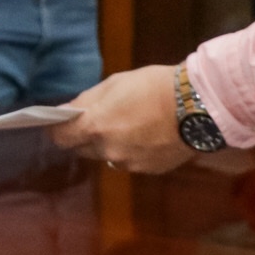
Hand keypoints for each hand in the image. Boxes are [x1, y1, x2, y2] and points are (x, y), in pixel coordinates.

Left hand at [49, 65, 195, 173]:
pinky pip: (130, 161)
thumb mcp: (114, 84)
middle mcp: (108, 151)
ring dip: (109, 144)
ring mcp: (129, 164)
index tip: (59, 123)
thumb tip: (68, 112)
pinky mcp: (149, 170)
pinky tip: (147, 134)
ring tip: (129, 124)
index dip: (57, 130)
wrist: (197, 105)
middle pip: (83, 149)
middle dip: (85, 136)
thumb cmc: (152, 86)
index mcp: (96, 127)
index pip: (60, 138)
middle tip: (98, 118)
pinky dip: (132, 150)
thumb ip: (86, 102)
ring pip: (107, 156)